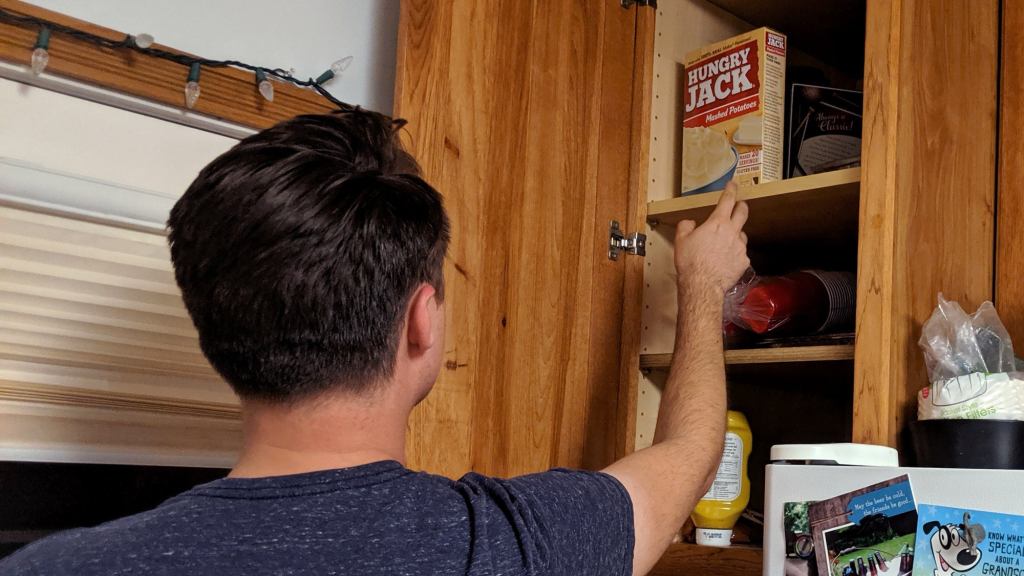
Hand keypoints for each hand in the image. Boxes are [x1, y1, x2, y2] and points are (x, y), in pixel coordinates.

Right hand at [674, 181, 749, 295]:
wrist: (702, 285)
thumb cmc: (690, 263)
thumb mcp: (681, 240)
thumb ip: (686, 226)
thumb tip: (691, 223)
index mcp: (717, 223)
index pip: (727, 200)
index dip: (731, 190)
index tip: (733, 185)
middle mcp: (732, 232)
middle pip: (743, 212)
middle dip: (741, 205)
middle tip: (739, 205)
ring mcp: (740, 247)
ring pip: (742, 234)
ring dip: (736, 234)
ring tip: (725, 242)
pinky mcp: (744, 261)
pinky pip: (741, 253)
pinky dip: (734, 253)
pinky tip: (725, 260)